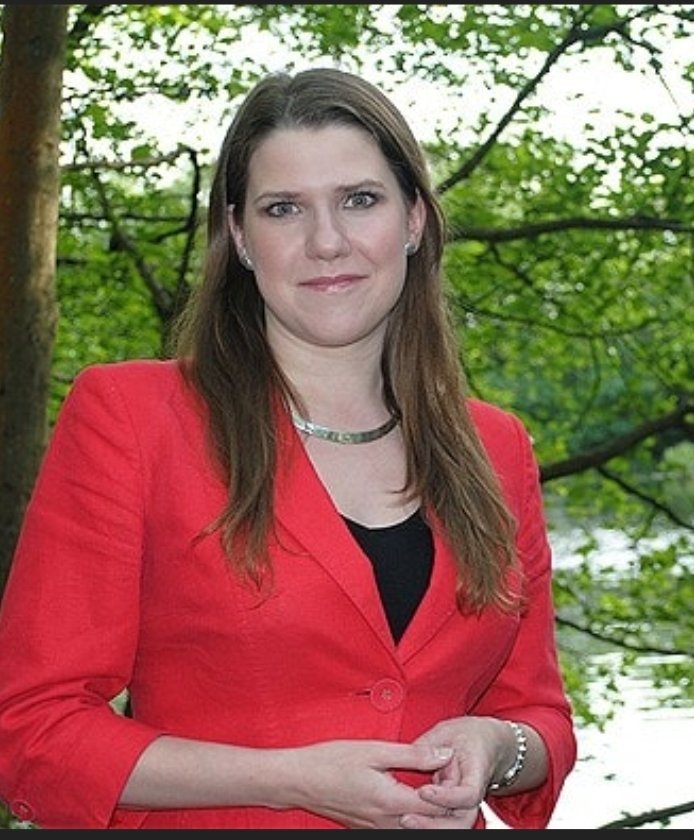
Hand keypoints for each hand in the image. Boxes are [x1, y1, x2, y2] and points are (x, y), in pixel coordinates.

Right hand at [279, 739, 454, 828]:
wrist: (299, 780)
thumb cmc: (332, 761)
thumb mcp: (375, 750)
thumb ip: (413, 754)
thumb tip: (444, 753)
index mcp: (391, 802)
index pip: (438, 807)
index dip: (453, 790)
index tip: (457, 770)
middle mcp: (386, 822)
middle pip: (431, 824)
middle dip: (447, 805)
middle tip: (453, 781)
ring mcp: (376, 829)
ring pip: (415, 828)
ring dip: (430, 814)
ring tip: (436, 789)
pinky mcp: (368, 828)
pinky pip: (399, 827)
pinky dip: (412, 816)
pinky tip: (412, 798)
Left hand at [398, 716, 508, 827]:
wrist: (486, 744)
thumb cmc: (469, 736)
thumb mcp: (448, 731)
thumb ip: (430, 746)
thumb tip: (410, 755)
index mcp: (477, 773)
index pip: (467, 794)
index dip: (446, 797)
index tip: (423, 791)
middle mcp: (473, 795)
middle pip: (461, 822)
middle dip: (433, 824)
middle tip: (407, 818)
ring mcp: (465, 805)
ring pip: (453, 826)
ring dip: (429, 826)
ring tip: (405, 820)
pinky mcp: (454, 809)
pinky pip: (443, 821)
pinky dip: (427, 822)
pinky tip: (409, 818)